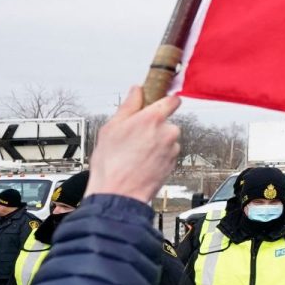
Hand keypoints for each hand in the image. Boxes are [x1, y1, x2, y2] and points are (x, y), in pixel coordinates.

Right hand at [89, 87, 181, 204]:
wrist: (118, 194)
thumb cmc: (111, 163)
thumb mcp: (111, 128)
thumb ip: (128, 106)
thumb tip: (136, 91)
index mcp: (152, 118)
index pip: (172, 100)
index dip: (165, 100)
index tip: (158, 102)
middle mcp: (167, 132)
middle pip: (167, 122)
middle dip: (154, 126)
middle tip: (135, 136)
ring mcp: (172, 149)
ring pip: (167, 139)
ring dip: (156, 142)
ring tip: (136, 153)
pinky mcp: (174, 163)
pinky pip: (168, 154)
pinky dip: (159, 156)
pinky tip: (142, 162)